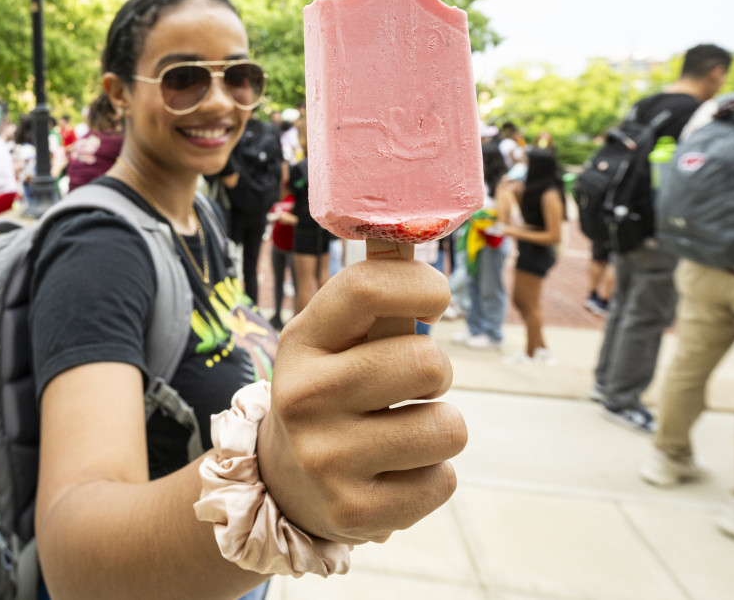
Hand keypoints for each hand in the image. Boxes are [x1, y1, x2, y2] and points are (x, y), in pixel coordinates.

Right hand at [257, 258, 465, 544]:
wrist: (285, 485)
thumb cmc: (332, 389)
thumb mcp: (334, 337)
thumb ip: (374, 286)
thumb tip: (409, 219)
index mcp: (301, 343)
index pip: (365, 287)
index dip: (423, 284)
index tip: (437, 298)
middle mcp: (303, 399)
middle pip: (428, 363)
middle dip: (437, 371)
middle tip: (409, 385)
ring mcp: (326, 461)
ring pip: (448, 427)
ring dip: (440, 427)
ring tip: (401, 431)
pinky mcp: (354, 514)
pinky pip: (443, 481)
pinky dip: (432, 475)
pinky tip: (393, 472)